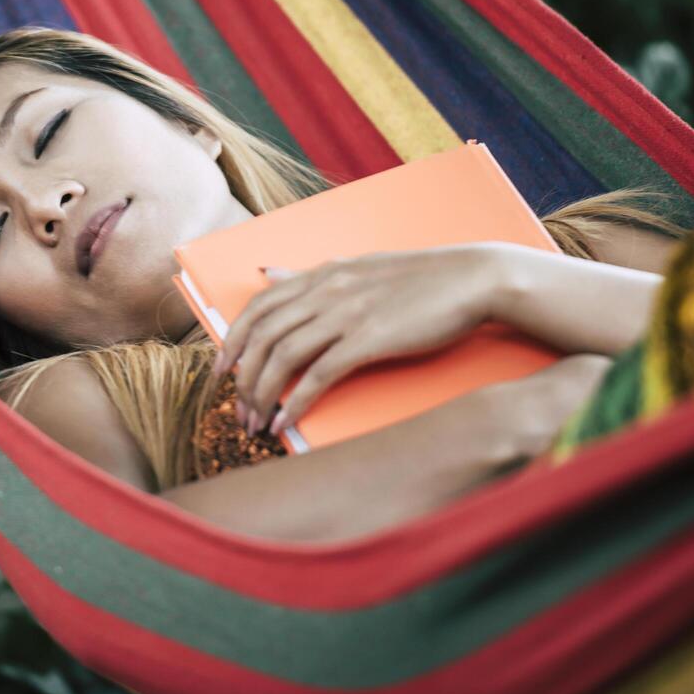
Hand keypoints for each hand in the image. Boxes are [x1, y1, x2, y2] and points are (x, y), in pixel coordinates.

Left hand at [215, 245, 504, 436]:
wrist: (473, 279)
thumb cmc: (421, 280)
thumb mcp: (358, 268)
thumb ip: (311, 277)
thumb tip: (267, 274)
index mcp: (322, 274)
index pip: (258, 306)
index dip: (232, 340)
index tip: (220, 370)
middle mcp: (326, 290)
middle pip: (263, 335)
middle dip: (241, 377)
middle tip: (235, 409)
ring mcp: (346, 314)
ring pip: (282, 357)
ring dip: (262, 395)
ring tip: (256, 424)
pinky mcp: (369, 339)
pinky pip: (318, 376)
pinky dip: (295, 402)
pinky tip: (285, 424)